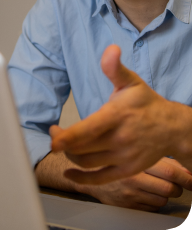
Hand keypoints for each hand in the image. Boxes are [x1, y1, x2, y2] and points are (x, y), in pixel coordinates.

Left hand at [49, 45, 185, 184]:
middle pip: (82, 148)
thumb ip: (115, 68)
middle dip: (62, 143)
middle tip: (55, 133)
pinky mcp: (126, 170)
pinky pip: (99, 179)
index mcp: (118, 115)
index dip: (67, 137)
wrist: (172, 128)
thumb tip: (110, 49)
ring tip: (65, 144)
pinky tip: (69, 172)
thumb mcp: (131, 82)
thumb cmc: (147, 103)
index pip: (89, 129)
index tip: (53, 137)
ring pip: (87, 162)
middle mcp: (120, 139)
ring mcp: (124, 157)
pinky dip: (81, 179)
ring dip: (70, 155)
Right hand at [85, 158, 191, 211]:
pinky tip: (147, 193)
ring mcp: (130, 194)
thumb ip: (161, 159)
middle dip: (177, 188)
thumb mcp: (138, 152)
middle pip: (168, 189)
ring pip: (162, 200)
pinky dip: (155, 202)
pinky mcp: (127, 206)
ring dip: (165, 195)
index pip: (170, 172)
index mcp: (137, 160)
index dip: (185, 177)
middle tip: (175, 184)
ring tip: (158, 186)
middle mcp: (133, 178)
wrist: (88, 171)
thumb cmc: (117, 157)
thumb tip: (186, 169)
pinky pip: (151, 208)